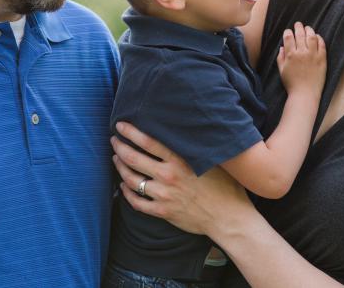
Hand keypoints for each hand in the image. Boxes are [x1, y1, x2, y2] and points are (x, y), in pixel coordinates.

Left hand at [112, 122, 251, 235]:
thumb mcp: (213, 160)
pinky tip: (123, 186)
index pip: (148, 141)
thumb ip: (196, 147)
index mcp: (180, 160)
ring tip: (116, 159)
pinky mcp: (163, 211)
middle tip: (113, 141)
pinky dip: (126, 193)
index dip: (130, 132)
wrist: (229, 218)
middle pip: (134, 158)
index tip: (120, 125)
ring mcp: (164, 195)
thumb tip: (185, 129)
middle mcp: (168, 176)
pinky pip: (137, 202)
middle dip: (120, 147)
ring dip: (120, 168)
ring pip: (132, 179)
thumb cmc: (226, 186)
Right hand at [277, 22, 325, 95]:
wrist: (305, 94)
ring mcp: (313, 55)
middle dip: (298, 27)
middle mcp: (302, 53)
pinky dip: (319, 38)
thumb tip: (282, 47)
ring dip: (309, 30)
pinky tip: (317, 36)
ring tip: (307, 28)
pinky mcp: (322, 59)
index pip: (289, 38)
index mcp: (291, 55)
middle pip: (300, 35)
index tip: (288, 31)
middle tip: (298, 24)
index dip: (288, 32)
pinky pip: (322, 45)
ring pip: (312, 37)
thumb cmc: (292, 84)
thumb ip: (280, 58)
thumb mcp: (282, 71)